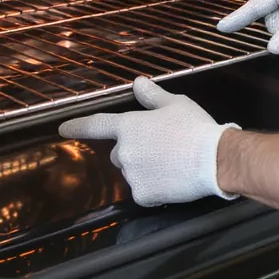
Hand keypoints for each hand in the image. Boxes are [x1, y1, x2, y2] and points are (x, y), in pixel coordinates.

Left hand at [58, 78, 238, 205]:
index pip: (96, 125)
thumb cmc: (195, 127)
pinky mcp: (142, 195)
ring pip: (132, 172)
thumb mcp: (176, 104)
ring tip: (171, 165)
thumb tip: (138, 83)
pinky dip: (153, 188)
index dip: (78, 126)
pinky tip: (171, 181)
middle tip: (161, 148)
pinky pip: (142, 192)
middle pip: (119, 153)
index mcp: (129, 126)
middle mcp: (125, 151)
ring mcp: (132, 175)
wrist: (215, 159)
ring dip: (144, 169)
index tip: (63, 130)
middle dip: (134, 151)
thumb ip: (153, 96)